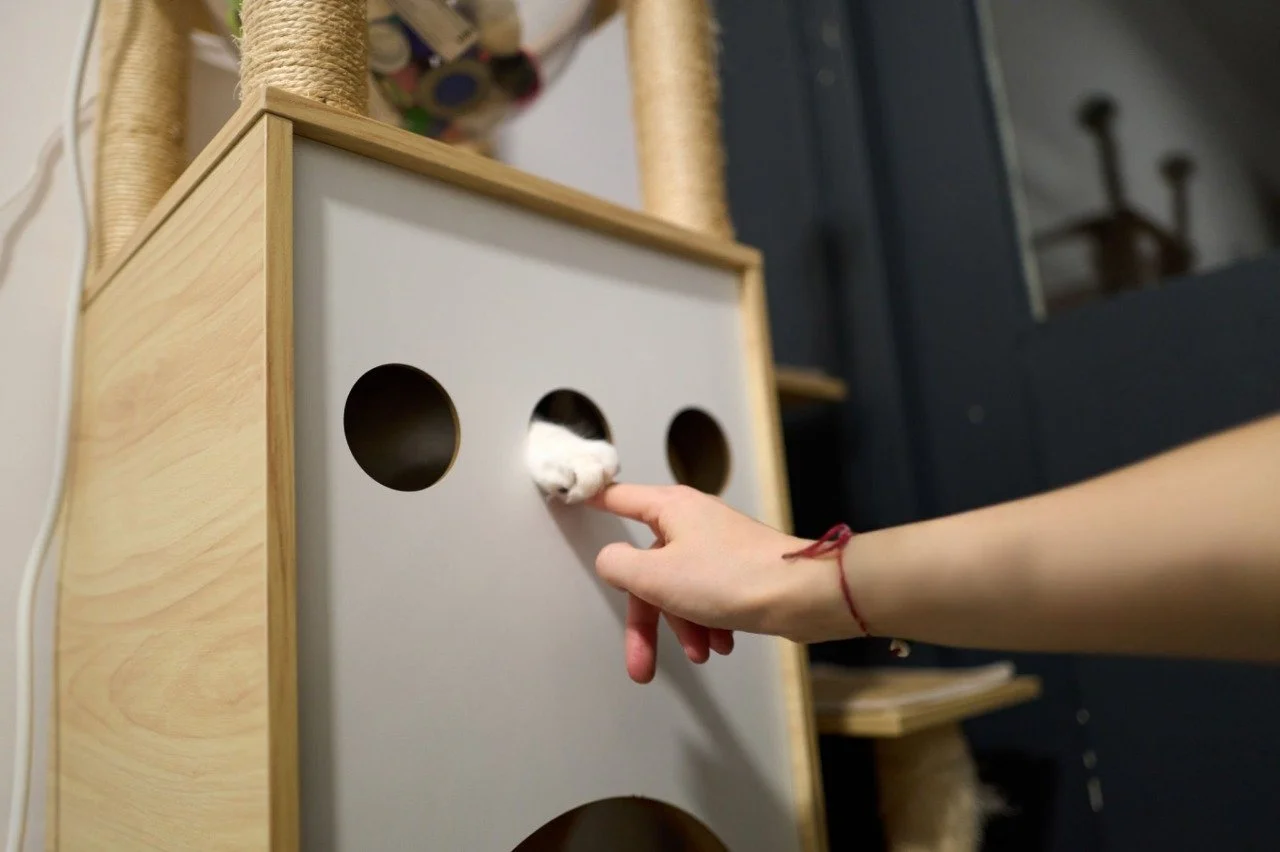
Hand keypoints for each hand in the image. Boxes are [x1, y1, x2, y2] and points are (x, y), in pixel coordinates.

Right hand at [588, 483, 856, 682]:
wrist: (802, 596)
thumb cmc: (732, 579)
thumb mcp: (657, 576)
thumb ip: (619, 565)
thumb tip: (610, 561)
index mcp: (671, 509)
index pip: (619, 498)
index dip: (595, 499)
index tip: (574, 497)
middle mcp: (693, 521)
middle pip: (649, 569)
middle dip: (647, 621)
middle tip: (640, 666)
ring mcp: (719, 545)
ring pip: (680, 589)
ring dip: (683, 627)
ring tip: (701, 653)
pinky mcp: (740, 569)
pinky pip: (709, 597)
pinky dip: (708, 623)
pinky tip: (721, 645)